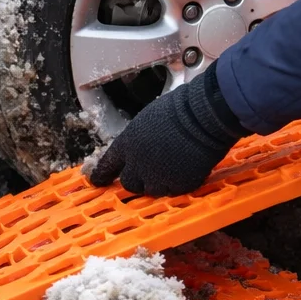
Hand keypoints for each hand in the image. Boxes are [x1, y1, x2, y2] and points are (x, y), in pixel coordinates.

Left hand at [87, 67, 247, 195]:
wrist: (204, 116)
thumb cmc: (179, 108)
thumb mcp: (147, 121)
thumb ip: (138, 140)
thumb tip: (139, 150)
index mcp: (127, 144)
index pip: (107, 165)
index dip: (101, 175)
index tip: (97, 181)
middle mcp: (138, 164)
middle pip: (129, 184)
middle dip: (137, 179)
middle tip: (150, 171)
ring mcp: (158, 177)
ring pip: (152, 191)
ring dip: (159, 183)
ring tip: (173, 166)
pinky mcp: (178, 186)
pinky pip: (174, 191)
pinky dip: (179, 183)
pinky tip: (187, 168)